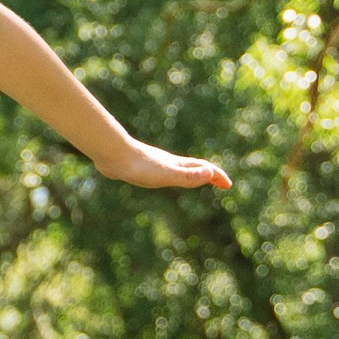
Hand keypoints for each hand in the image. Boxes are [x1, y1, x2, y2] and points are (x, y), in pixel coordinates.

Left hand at [88, 133, 231, 193]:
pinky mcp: (139, 166)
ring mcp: (153, 162)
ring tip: (193, 179)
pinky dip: (170, 174)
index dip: (217, 176)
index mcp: (176, 164)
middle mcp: (167, 161)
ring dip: (189, 172)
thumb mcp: (166, 174)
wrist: (110, 154)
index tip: (228, 185)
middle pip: (193, 166)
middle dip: (208, 174)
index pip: (203, 169)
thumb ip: (187, 176)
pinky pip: (160, 170)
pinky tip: (159, 176)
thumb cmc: (138, 166)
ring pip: (177, 167)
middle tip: (219, 182)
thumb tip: (211, 174)